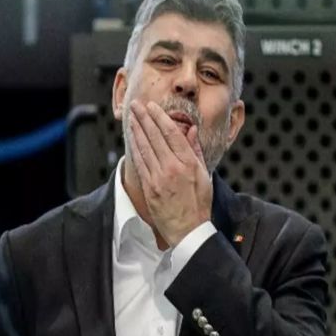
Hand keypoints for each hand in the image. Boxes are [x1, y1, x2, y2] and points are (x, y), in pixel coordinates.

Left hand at [127, 99, 212, 247]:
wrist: (188, 230)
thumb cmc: (199, 203)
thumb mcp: (204, 175)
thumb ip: (195, 150)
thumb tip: (191, 130)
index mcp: (188, 163)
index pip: (172, 134)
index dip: (160, 118)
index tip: (152, 107)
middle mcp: (172, 168)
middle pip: (155, 137)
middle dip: (144, 118)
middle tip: (136, 105)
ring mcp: (159, 178)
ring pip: (145, 147)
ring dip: (137, 130)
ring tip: (132, 117)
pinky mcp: (149, 187)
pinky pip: (140, 162)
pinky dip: (135, 147)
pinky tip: (132, 138)